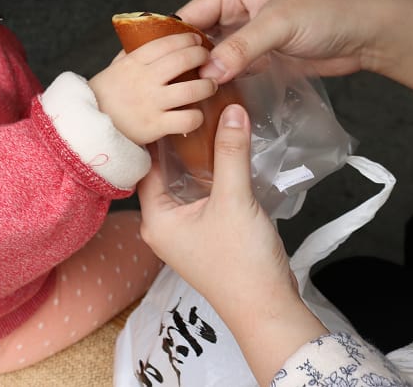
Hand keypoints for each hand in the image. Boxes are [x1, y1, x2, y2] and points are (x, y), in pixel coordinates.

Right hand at [88, 32, 213, 145]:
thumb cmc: (102, 98)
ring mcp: (151, 103)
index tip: (196, 40)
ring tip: (209, 86)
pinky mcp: (155, 126)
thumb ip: (131, 54)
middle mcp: (144, 79)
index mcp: (133, 62)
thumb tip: (146, 37)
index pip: (166, 42)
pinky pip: (188, 119)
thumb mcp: (113, 69)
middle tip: (207, 60)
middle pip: (184, 60)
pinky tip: (196, 114)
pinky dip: (197, 116)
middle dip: (201, 56)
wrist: (87, 129)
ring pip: (192, 89)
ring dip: (207, 86)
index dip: (186, 38)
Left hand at [138, 104, 326, 384]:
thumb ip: (231, 152)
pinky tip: (224, 153)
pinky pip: (201, 195)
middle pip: (164, 172)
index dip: (157, 133)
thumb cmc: (241, 263)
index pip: (145, 165)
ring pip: (184, 183)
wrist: (267, 308)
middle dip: (178, 142)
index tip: (168, 104)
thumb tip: (232, 110)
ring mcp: (184, 232)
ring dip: (196, 158)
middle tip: (189, 106)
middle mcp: (162, 225)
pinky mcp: (205, 235)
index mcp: (155, 218)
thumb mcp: (235, 199)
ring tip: (207, 120)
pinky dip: (210, 175)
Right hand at [176, 0, 412, 101]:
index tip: (155, 64)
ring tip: (183, 98)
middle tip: (166, 88)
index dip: (173, 37)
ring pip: (215, 57)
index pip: (191, 14)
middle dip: (186, 60)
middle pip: (199, 37)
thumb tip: (208, 73)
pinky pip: (234, 71)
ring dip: (204, 75)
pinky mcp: (263, 59)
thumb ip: (242, 47)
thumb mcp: (278, 25)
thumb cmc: (325, 14)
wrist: (366, 33)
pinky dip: (223, 83)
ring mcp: (250, 38)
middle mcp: (237, 13)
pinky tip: (210, 101)